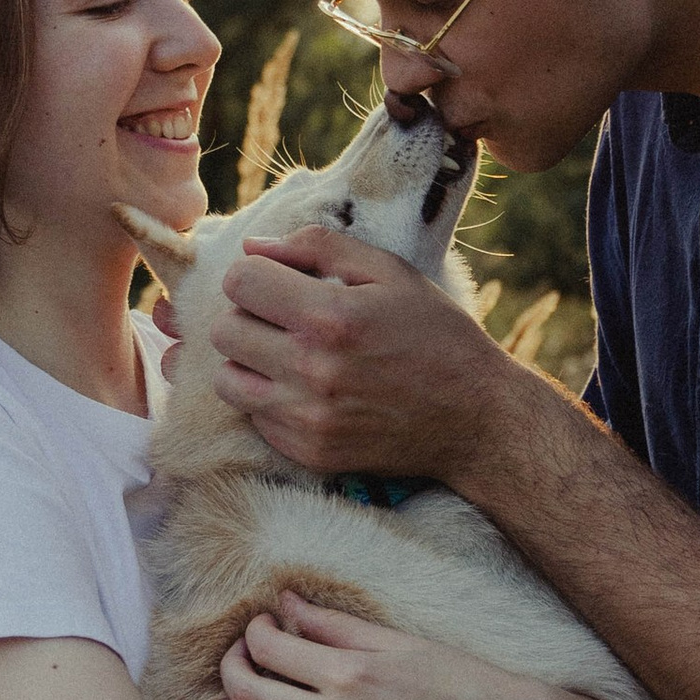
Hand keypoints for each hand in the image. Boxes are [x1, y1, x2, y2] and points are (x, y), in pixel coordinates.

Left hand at [210, 227, 512, 482]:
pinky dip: (268, 401)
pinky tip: (304, 390)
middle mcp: (312, 370)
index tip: (277, 281)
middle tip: (281, 318)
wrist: (475, 417)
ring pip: (226, 381)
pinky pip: (253, 419)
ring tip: (284, 354)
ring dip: (247, 362)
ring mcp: (307, 419)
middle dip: (247, 316)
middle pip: (224, 331)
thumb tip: (252, 246)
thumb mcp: (389, 272)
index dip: (253, 274)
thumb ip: (318, 247)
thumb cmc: (435, 333)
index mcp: (330, 316)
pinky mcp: (308, 452)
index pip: (239, 281)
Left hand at [215, 594, 633, 699]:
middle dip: (231, 672)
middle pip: (250, 696)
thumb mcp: (398, 641)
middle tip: (238, 663)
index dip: (252, 635)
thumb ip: (334, 625)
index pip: (269, 649)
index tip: (258, 630)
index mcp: (351, 672)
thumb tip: (283, 604)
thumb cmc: (458, 681)